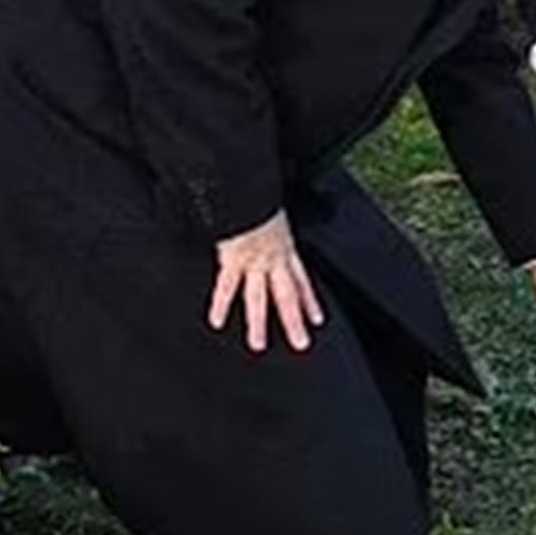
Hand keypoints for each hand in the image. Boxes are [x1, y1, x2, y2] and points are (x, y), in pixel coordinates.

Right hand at [209, 209, 323, 353]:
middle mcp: (274, 258)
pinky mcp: (234, 259)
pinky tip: (218, 322)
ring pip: (259, 297)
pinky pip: (227, 285)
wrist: (250, 188)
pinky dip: (222, 304)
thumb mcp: (276, 213)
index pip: (302, 280)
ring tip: (258, 345)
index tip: (317, 319)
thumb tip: (273, 227)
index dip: (310, 300)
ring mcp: (255, 261)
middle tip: (301, 344)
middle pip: (288, 295)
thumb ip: (275, 227)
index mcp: (286, 247)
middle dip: (294, 321)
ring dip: (259, 323)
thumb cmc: (260, 196)